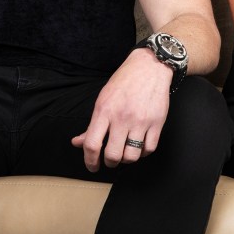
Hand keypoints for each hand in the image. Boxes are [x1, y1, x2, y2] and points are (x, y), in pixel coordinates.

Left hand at [70, 48, 171, 172]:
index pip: (92, 144)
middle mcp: (121, 117)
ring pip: (131, 156)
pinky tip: (139, 146)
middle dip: (110, 162)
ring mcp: (140, 121)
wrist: (149, 67)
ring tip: (125, 152)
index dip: (90, 161)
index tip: (92, 166)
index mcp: (104, 111)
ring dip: (126, 159)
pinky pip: (148, 149)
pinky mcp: (157, 123)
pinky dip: (142, 153)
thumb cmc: (123, 82)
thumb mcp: (102, 100)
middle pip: (113, 154)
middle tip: (110, 159)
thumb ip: (91, 125)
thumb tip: (77, 143)